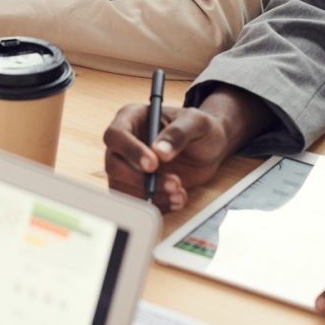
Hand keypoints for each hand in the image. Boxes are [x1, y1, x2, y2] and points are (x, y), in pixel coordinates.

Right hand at [104, 85, 278, 209]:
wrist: (210, 148)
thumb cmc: (200, 128)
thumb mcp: (196, 122)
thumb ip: (178, 133)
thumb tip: (160, 151)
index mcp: (132, 118)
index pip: (115, 135)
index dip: (130, 151)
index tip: (153, 164)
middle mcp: (125, 143)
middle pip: (114, 166)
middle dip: (141, 180)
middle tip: (174, 182)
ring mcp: (128, 166)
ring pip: (122, 187)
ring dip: (151, 195)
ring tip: (179, 192)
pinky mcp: (136, 186)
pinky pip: (136, 201)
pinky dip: (156, 205)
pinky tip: (177, 199)